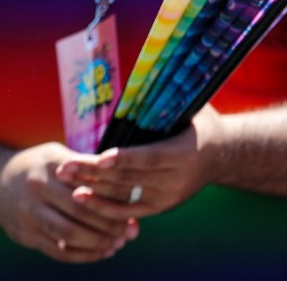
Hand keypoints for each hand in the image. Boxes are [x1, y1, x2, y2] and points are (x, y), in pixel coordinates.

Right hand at [0, 142, 138, 262]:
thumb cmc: (39, 166)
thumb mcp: (59, 156)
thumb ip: (88, 167)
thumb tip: (127, 183)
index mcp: (52, 166)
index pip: (90, 183)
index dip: (114, 196)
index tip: (134, 204)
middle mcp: (37, 189)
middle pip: (80, 210)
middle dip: (109, 223)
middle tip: (131, 230)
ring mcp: (28, 215)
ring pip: (69, 234)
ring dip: (98, 242)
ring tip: (118, 243)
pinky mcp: (25, 236)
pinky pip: (57, 251)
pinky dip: (82, 255)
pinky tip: (101, 253)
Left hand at [55, 106, 218, 217]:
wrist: (223, 155)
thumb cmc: (201, 124)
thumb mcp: (191, 108)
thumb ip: (166, 101)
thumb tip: (141, 75)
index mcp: (185, 153)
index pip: (150, 158)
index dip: (124, 159)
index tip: (99, 158)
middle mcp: (176, 180)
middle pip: (129, 178)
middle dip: (93, 173)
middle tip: (63, 166)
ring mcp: (167, 197)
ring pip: (124, 196)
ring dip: (91, 189)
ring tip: (64, 179)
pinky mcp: (160, 207)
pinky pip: (127, 211)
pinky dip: (103, 207)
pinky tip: (80, 199)